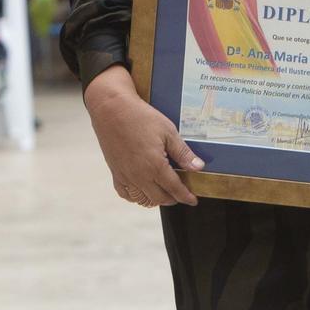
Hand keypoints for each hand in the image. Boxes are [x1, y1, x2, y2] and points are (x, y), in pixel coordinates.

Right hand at [83, 66, 202, 207]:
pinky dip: (135, 196)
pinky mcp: (115, 172)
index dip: (186, 196)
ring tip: (162, 191)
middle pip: (160, 198)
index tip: (192, 200)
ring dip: (155, 199)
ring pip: (143, 199)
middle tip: (179, 192)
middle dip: (172, 198)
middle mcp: (139, 175)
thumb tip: (198, 167)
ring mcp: (125, 175)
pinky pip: (126, 193)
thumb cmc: (140, 117)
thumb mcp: (168, 131)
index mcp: (155, 166)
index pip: (175, 189)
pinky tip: (142, 189)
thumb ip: (183, 152)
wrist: (111, 109)